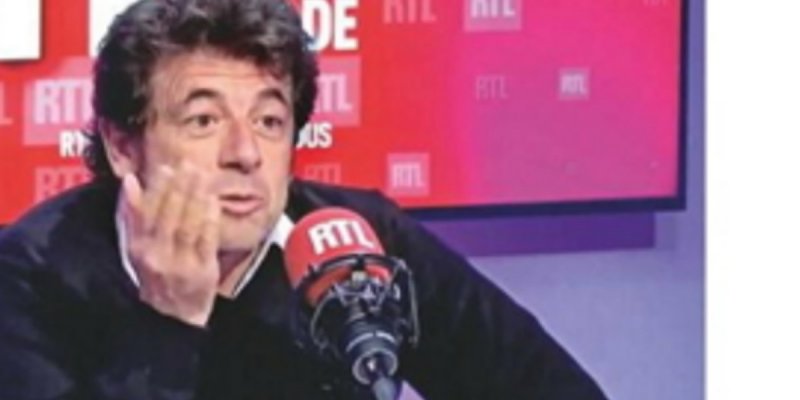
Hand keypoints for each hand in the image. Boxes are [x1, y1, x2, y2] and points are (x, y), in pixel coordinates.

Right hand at [120, 162, 219, 326]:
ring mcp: (180, 266)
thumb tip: (131, 181)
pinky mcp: (202, 273)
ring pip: (187, 225)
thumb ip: (134, 215)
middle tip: (189, 165)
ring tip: (202, 176)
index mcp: (138, 249)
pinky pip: (206, 241)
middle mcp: (156, 257)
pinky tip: (213, 202)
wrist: (174, 320)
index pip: (146, 213)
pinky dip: (210, 219)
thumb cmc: (158, 277)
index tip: (166, 168)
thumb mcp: (138, 248)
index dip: (156, 189)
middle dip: (179, 188)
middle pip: (168, 216)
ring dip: (195, 198)